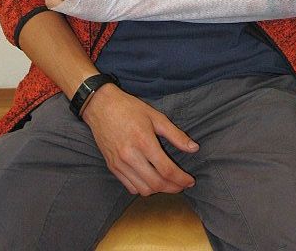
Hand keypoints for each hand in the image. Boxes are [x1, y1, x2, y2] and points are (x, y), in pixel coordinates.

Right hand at [83, 84, 198, 195]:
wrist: (101, 106)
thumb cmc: (130, 108)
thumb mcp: (156, 117)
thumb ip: (176, 135)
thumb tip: (194, 148)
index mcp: (144, 141)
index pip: (166, 170)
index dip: (181, 179)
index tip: (190, 181)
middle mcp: (130, 156)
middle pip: (156, 184)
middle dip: (173, 188)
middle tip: (182, 185)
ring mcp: (119, 164)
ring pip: (143, 190)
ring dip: (158, 190)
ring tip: (168, 183)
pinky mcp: (112, 168)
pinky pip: (130, 187)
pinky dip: (143, 188)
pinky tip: (151, 180)